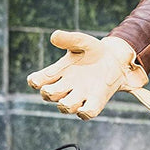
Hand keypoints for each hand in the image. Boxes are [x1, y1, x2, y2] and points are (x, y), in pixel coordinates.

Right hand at [27, 31, 146, 119]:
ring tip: (66, 100)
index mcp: (59, 72)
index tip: (35, 80)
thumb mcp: (82, 42)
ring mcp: (81, 96)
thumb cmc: (93, 51)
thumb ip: (69, 39)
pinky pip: (87, 113)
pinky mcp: (96, 101)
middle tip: (49, 89)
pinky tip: (85, 109)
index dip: (35, 81)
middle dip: (48, 93)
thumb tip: (54, 36)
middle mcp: (66, 86)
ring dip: (65, 105)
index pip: (39, 80)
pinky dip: (85, 113)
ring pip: (66, 107)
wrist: (115, 59)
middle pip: (50, 95)